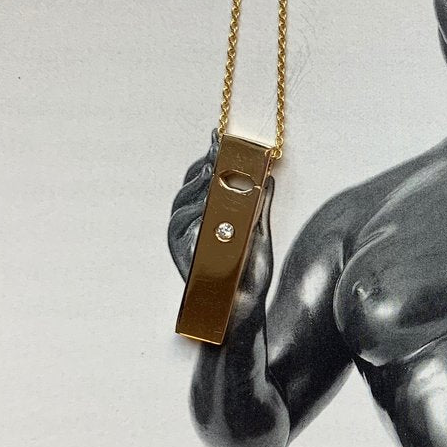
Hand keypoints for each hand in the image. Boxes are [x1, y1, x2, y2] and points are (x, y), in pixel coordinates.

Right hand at [167, 131, 273, 305]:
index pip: (208, 181)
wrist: (245, 310)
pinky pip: (178, 229)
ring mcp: (187, 239)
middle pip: (191, 188)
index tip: (218, 136)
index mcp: (213, 217)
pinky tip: (201, 202)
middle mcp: (196, 226)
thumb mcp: (261, 235)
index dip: (210, 158)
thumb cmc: (251, 276)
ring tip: (208, 170)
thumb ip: (260, 206)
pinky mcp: (181, 255)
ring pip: (181, 205)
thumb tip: (268, 177)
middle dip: (202, 165)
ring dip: (194, 185)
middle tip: (214, 149)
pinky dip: (188, 213)